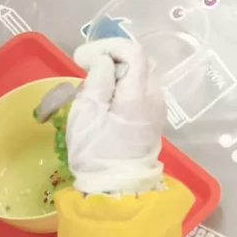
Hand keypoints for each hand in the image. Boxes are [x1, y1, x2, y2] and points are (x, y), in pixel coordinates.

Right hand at [65, 39, 164, 195]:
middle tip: (84, 73)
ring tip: (89, 92)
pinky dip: (119, 89)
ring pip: (137, 76)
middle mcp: (155, 97)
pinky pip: (137, 92)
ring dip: (112, 76)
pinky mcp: (151, 119)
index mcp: (140, 94)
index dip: (105, 46)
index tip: (80, 58)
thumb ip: (97, 80)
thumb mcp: (86, 113)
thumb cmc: (96, 152)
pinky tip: (102, 104)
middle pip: (136, 62)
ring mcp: (156, 108)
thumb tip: (104, 60)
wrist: (115, 189)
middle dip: (108, 61)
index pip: (132, 51)